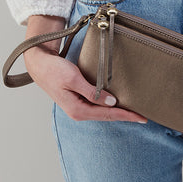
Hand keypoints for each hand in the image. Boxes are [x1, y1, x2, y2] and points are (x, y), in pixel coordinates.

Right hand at [24, 46, 147, 123]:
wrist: (39, 64)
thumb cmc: (54, 70)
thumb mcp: (74, 79)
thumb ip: (93, 92)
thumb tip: (111, 102)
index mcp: (78, 110)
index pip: (108, 114)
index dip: (126, 115)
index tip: (141, 117)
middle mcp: (79, 112)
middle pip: (107, 116)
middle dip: (125, 116)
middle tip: (143, 116)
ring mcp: (78, 107)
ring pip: (103, 111)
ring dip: (118, 111)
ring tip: (134, 111)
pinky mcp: (79, 100)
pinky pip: (98, 105)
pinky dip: (109, 105)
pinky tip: (118, 103)